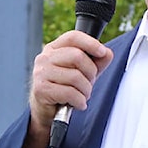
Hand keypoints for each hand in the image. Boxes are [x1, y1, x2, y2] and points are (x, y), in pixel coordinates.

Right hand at [23, 31, 112, 147]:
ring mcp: (41, 73)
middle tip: (89, 84)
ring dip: (85, 90)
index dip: (90, 43)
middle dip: (90, 73)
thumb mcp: (83, 72)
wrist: (45, 111)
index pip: (73, 37)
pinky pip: (70, 93)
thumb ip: (96, 62)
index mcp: (54, 48)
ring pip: (75, 76)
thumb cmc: (64, 88)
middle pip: (77, 56)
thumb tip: (107, 53)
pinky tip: (77, 103)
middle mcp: (45, 58)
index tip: (102, 52)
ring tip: (82, 95)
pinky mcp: (41, 89)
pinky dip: (79, 101)